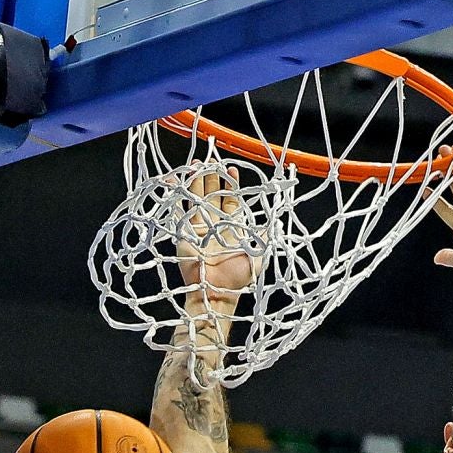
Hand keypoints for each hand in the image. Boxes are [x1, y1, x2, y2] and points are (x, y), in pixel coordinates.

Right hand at [179, 168, 257, 324]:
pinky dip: (176, 195)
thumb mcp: (259, 253)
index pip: (231, 200)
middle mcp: (215, 225)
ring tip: (195, 165)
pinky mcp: (184, 233)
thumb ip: (265, 236)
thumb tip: (277, 221)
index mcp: (232, 228)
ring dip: (195, 182)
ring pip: (196, 198)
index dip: (231, 185)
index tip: (231, 171)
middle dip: (211, 177)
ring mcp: (198, 228)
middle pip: (212, 195)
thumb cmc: (238, 277)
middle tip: (211, 161)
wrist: (216, 291)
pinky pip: (179, 210)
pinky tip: (175, 181)